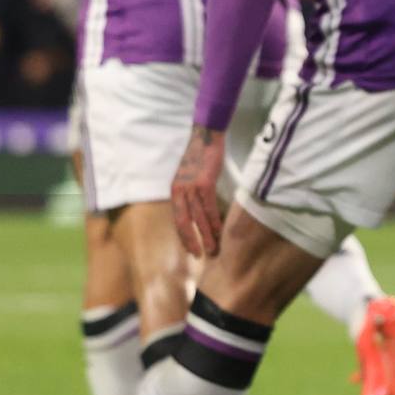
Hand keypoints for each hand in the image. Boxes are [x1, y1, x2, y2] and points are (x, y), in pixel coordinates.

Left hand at [172, 127, 230, 257]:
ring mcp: (191, 188)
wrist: (204, 137)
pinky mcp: (204, 184)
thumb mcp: (189, 178)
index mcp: (175, 192)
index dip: (184, 237)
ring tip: (213, 249)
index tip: (191, 250)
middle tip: (199, 256)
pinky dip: (214, 221)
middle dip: (191, 241)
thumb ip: (190, 194)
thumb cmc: (199, 158)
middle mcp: (180, 192)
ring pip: (198, 218)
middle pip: (184, 223)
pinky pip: (209, 207)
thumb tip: (198, 212)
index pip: (178, 220)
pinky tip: (218, 231)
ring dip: (206, 236)